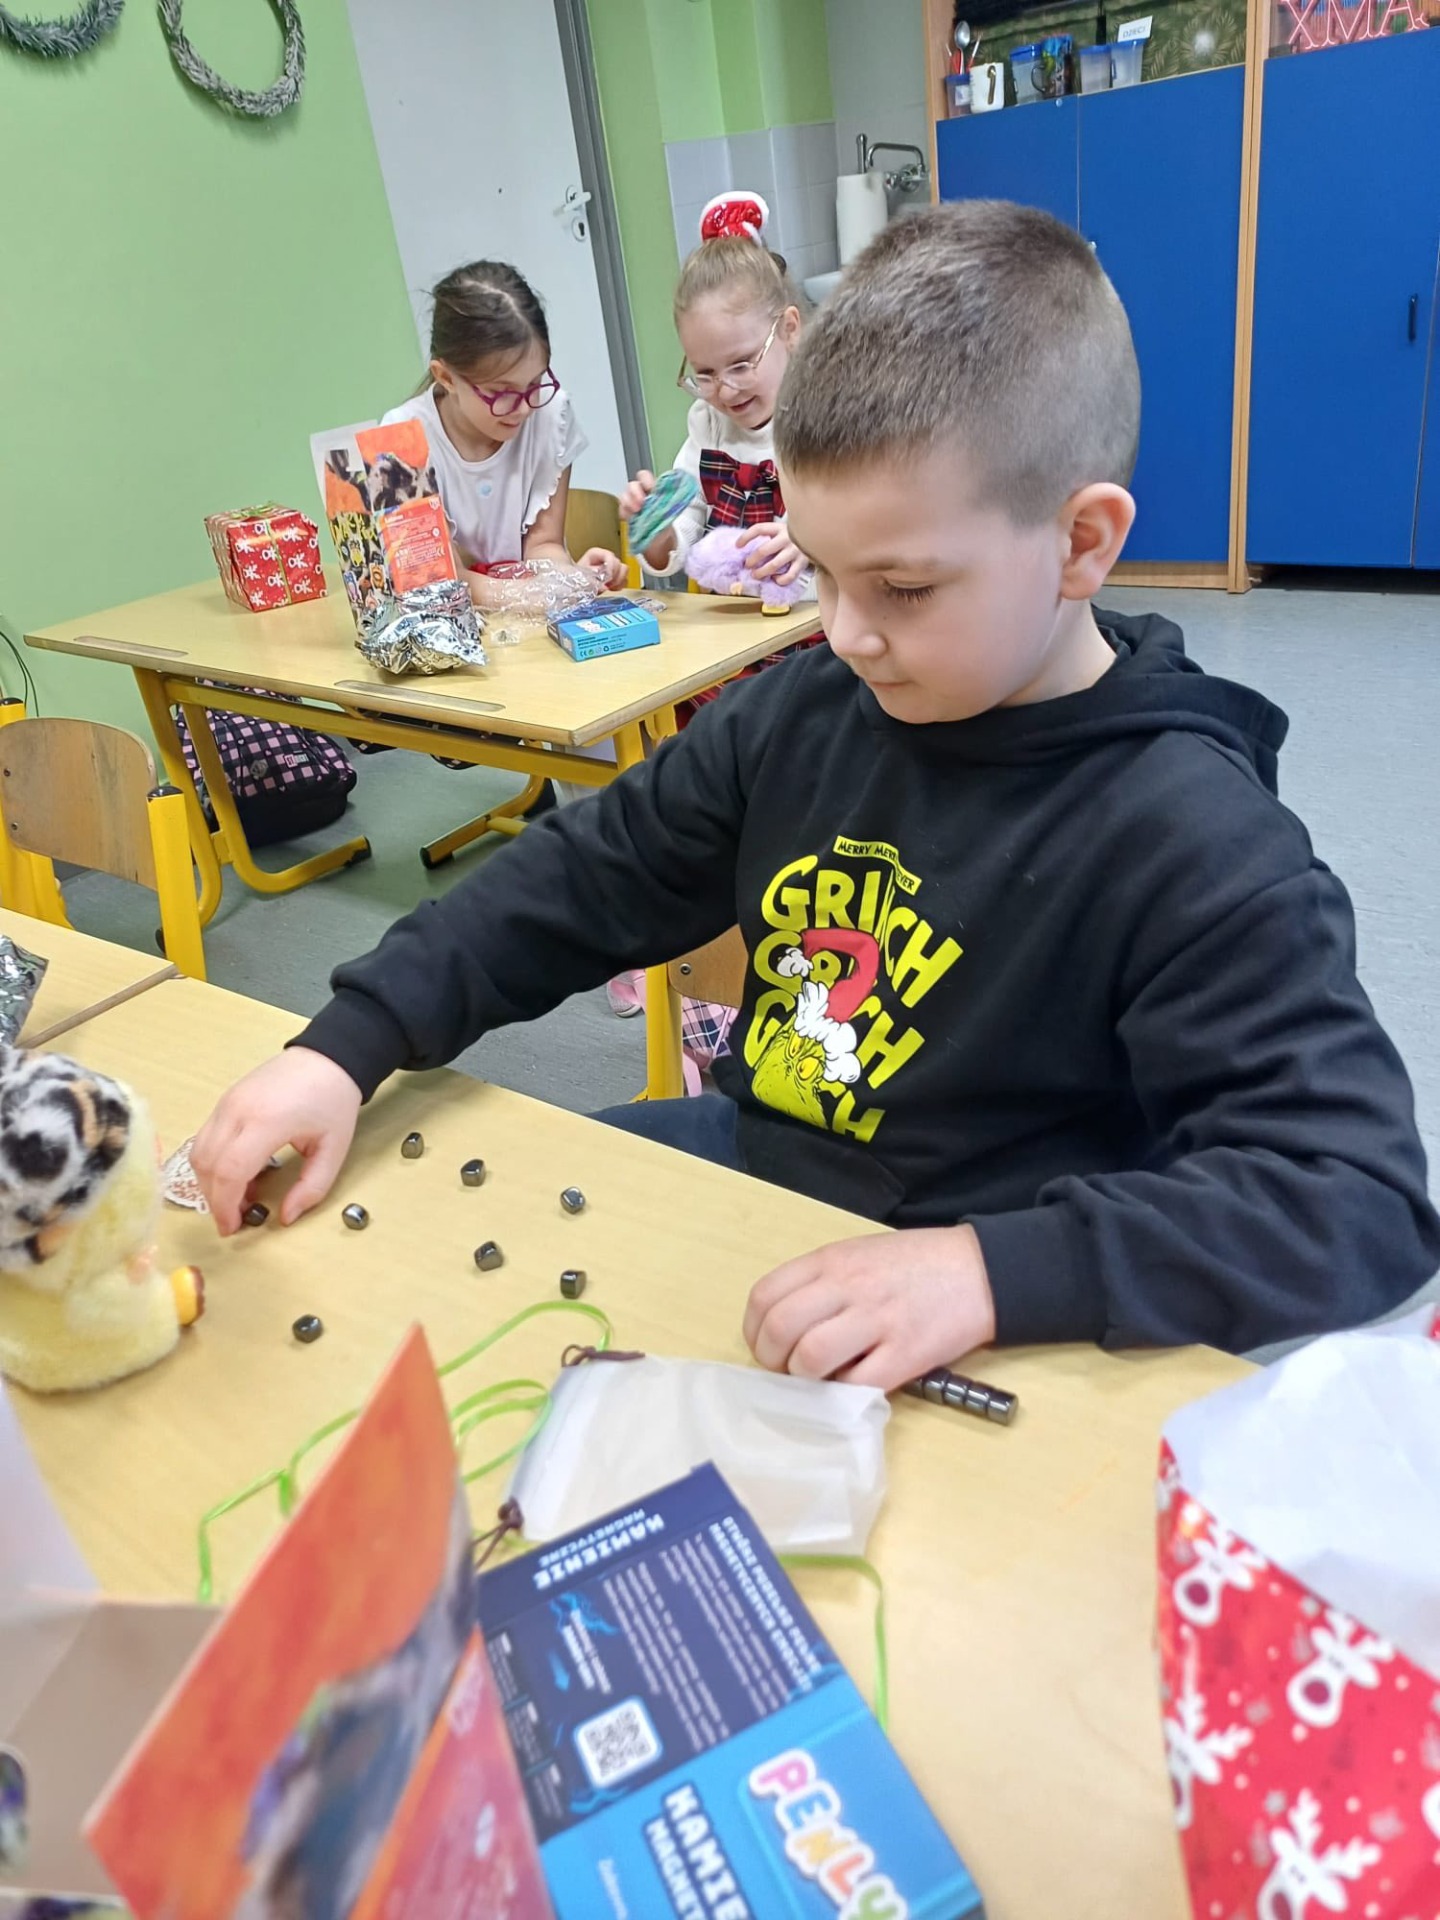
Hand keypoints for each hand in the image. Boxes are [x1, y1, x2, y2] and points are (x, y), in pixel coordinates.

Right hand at [191, 1048, 361, 1235]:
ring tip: (237, 1199)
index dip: (225, 1206)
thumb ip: (311, 1188)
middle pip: (207, 1165)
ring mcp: (226, 1102)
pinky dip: (212, 1163)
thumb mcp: (334, 1149)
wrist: (327, 1056)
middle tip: (235, 1220)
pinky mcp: (224, 1100)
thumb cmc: (333, 1101)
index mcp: (267, 1122)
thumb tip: (285, 1218)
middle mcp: (237, 1110)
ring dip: (210, 1182)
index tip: (233, 1228)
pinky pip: (204, 1138)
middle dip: (215, 1200)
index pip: (229, 1171)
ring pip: (199, 1152)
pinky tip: (237, 1174)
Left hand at [577, 546, 627, 590]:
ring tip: (609, 587)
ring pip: (624, 570)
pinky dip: (620, 586)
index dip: (611, 566)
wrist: (576, 587)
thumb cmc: (576, 579)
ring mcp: (612, 567)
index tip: (608, 577)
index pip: (609, 556)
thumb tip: (603, 586)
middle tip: (606, 584)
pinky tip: (611, 589)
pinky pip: (625, 579)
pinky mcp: (616, 576)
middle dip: (614, 576)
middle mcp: (605, 558)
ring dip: (618, 581)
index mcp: (596, 554)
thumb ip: (592, 580)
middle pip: (618, 563)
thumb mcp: (580, 578)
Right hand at [618, 470, 677, 569]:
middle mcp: (640, 493)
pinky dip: (624, 513)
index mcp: (652, 489)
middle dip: (635, 493)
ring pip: (624, 496)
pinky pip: (621, 509)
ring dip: (628, 502)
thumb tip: (669, 498)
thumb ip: (666, 502)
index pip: (644, 476)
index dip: (646, 480)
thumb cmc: (665, 523)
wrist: (660, 541)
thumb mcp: (669, 512)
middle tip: (641, 504)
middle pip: (632, 485)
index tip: (650, 489)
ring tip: (636, 512)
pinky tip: (629, 518)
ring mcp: (632, 503)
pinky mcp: (626, 514)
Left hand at [736, 521, 806, 586]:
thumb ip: (768, 537)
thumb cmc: (793, 536)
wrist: (817, 535)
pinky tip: (774, 579)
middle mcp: (787, 538)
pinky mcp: (802, 563)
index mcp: (778, 528)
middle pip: (764, 550)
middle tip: (747, 565)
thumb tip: (745, 548)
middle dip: (752, 560)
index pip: (758, 529)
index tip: (737, 546)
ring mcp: (795, 551)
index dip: (745, 537)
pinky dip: (780, 580)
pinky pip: (789, 576)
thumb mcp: (780, 531)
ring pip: (774, 565)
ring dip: (761, 572)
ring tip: (755, 575)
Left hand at [742, 1225, 996, 1391]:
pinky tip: (851, 1387)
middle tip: (787, 1370)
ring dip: (803, 1379)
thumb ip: (820, 1283)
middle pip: (779, 1329)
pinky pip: (856, 1385)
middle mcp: (847, 1287)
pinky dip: (843, 1395)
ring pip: (810, 1357)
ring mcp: (876, 1321)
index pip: (765, 1296)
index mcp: (831, 1261)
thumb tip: (784, 1328)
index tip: (766, 1347)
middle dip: (772, 1360)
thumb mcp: (858, 1254)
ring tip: (818, 1381)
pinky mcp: (904, 1354)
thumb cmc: (914, 1264)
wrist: (979, 1271)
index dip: (754, 1331)